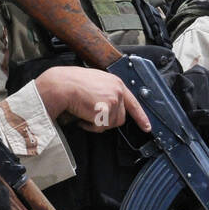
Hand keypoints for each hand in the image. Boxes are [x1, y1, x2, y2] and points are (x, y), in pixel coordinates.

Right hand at [33, 66, 150, 133]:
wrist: (61, 85)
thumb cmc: (71, 83)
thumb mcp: (94, 82)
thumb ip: (105, 92)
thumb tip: (106, 108)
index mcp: (115, 82)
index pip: (133, 102)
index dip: (141, 116)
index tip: (147, 127)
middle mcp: (117, 90)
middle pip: (120, 117)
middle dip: (106, 121)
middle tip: (91, 115)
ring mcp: (113, 100)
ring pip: (110, 124)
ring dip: (96, 123)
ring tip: (84, 113)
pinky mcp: (105, 110)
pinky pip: (100, 127)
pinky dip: (90, 126)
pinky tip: (82, 117)